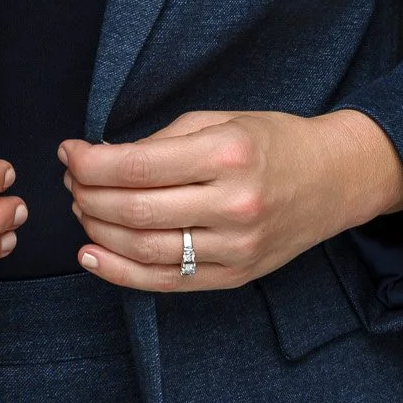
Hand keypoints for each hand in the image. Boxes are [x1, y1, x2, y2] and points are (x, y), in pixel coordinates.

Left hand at [60, 108, 402, 292]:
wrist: (334, 179)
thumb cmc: (272, 141)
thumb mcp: (219, 121)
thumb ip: (162, 142)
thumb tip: (101, 160)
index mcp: (228, 155)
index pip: (138, 166)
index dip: (90, 162)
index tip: (68, 152)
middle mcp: (234, 205)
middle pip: (135, 211)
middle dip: (87, 195)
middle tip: (70, 180)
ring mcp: (236, 248)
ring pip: (144, 250)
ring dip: (97, 230)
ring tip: (80, 209)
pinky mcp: (235, 277)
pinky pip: (165, 282)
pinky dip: (119, 273)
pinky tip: (91, 255)